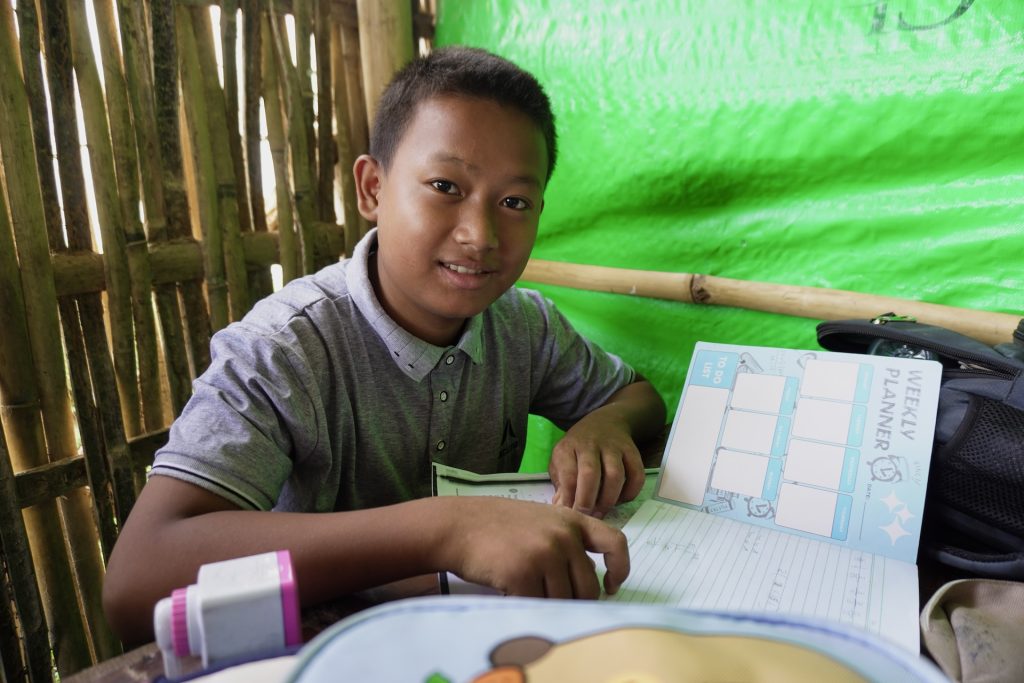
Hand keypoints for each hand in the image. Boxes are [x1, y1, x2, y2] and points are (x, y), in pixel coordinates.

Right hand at [443, 497, 628, 597]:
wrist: (459, 525)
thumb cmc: (498, 525)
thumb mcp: (542, 520)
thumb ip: (568, 541)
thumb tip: (593, 579)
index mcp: (572, 520)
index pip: (615, 543)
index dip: (620, 569)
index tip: (610, 586)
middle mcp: (564, 536)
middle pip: (588, 587)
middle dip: (573, 600)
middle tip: (551, 597)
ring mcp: (545, 555)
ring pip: (563, 601)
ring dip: (547, 603)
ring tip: (526, 588)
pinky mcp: (523, 574)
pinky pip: (537, 606)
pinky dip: (526, 605)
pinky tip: (511, 591)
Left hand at [548, 412, 644, 518]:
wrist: (605, 422)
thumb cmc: (578, 449)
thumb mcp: (561, 460)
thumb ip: (561, 484)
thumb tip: (563, 509)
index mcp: (568, 447)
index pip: (568, 474)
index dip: (569, 498)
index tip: (571, 513)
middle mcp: (590, 445)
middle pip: (591, 474)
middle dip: (588, 500)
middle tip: (588, 516)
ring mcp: (613, 447)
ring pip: (615, 475)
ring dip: (609, 498)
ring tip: (603, 511)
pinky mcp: (632, 451)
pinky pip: (636, 474)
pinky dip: (630, 492)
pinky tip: (620, 500)